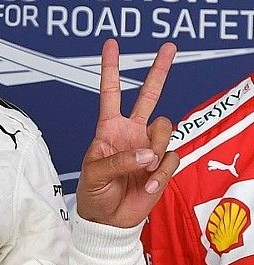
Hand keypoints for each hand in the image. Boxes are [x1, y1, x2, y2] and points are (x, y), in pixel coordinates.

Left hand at [76, 39, 178, 227]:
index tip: (111, 44)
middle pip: (148, 95)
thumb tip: (147, 153)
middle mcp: (131, 132)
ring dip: (154, 149)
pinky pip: (171, 158)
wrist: (109, 220)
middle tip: (169, 47)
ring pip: (165, 128)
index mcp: (108, 128)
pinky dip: (160, 174)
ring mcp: (149, 146)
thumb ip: (118, 160)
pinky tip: (147, 185)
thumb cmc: (94, 193)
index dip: (110, 68)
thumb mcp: (94, 174)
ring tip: (142, 171)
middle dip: (159, 71)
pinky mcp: (162, 164)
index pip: (110, 92)